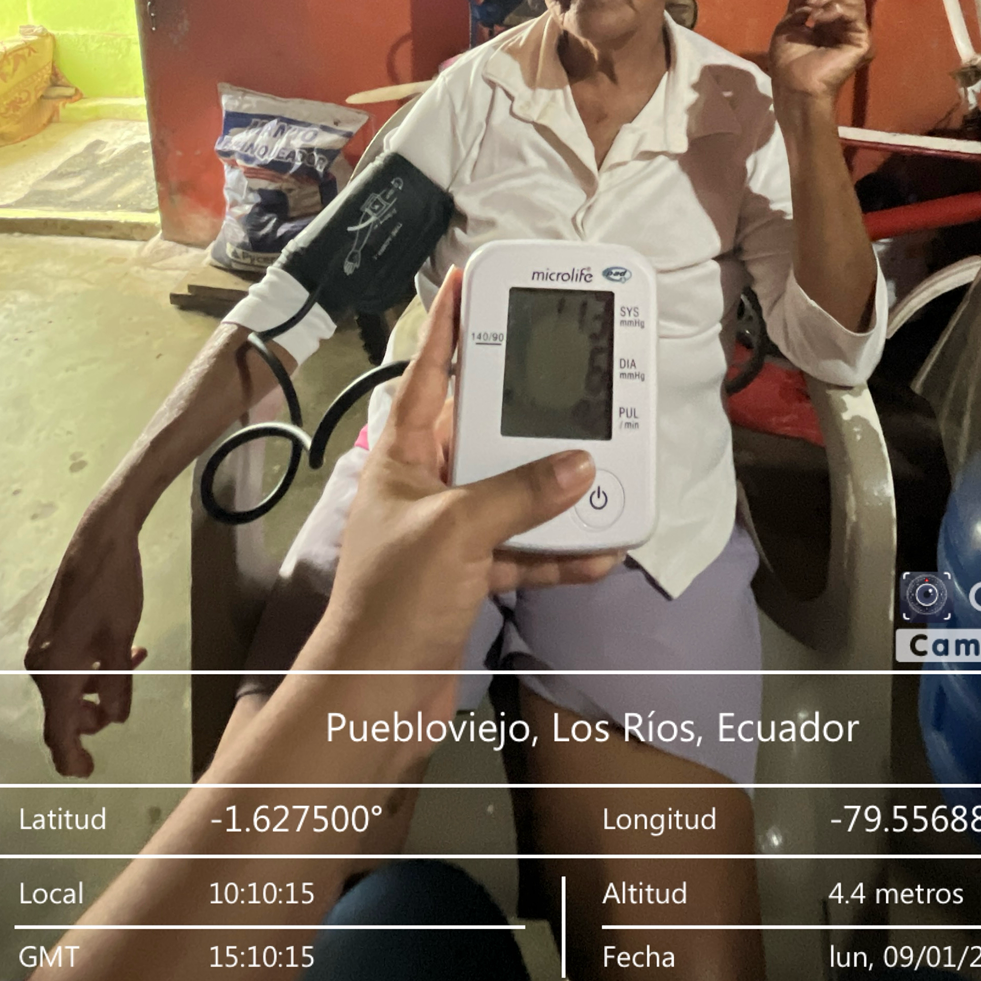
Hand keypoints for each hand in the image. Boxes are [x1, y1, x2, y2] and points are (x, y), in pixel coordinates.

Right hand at [25, 507, 147, 777]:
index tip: (89, 771)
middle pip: (65, 710)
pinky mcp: (53, 634)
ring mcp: (45, 648)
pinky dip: (94, 667)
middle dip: (95, 714)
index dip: (72, 756)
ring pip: (72, 686)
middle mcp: (42, 666)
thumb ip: (118, 687)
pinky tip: (126, 651)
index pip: (59, 731)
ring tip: (135, 662)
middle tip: (125, 702)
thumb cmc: (113, 592)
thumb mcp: (121, 643)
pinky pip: (71, 666)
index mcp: (56, 674)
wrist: (99, 542)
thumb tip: (116, 720)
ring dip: (101, 685)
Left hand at [323, 269, 621, 680]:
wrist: (374, 701)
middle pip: (482, 431)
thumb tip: (581, 464)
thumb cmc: (394, 601)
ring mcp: (447, 534)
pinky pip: (523, 550)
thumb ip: (521, 494)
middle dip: (529, 413)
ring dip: (556, 489)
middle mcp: (424, 484)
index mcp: (402, 454)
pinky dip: (559, 552)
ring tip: (606, 467)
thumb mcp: (458, 533)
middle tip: (575, 376)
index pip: (426, 371)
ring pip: (511, 492)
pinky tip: (600, 551)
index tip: (470, 279)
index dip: (447, 324)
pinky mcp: (468, 579)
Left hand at [763, 0, 872, 112]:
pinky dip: (835, 10)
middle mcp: (846, 25)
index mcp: (830, 20)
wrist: (793, 84)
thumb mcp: (791, 21)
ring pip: (855, 0)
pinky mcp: (862, 42)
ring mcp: (856, 33)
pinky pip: (855, 16)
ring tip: (812, 3)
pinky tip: (817, 18)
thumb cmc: (789, 60)